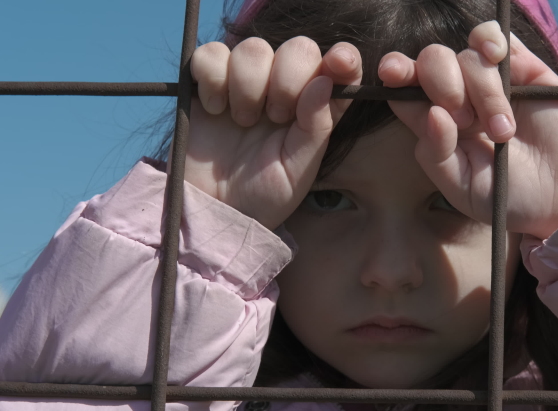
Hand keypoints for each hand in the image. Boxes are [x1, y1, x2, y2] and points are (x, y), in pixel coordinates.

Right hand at [181, 37, 362, 229]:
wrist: (216, 210)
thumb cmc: (263, 195)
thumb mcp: (299, 169)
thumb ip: (316, 127)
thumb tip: (325, 80)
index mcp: (314, 105)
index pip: (338, 66)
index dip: (343, 59)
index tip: (340, 64)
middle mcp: (283, 86)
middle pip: (298, 47)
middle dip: (288, 79)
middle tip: (276, 117)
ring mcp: (245, 80)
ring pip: (254, 48)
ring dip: (248, 86)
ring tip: (244, 122)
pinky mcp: (207, 80)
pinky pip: (210, 54)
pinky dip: (213, 80)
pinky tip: (215, 110)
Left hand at [378, 22, 557, 238]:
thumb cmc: (511, 198)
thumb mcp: (463, 188)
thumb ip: (436, 155)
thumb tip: (431, 113)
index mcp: (439, 124)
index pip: (405, 89)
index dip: (396, 75)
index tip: (393, 74)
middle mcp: (460, 98)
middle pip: (432, 62)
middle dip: (443, 86)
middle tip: (467, 123)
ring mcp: (491, 82)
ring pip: (466, 56)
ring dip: (483, 93)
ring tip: (503, 131)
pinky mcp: (524, 69)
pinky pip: (494, 37)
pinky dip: (490, 40)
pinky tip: (497, 57)